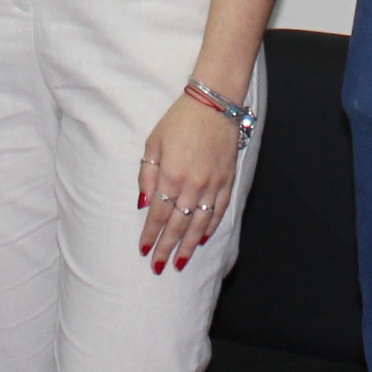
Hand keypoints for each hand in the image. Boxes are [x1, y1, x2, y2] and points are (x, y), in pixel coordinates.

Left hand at [137, 95, 241, 273]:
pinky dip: (211, 227)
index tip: (143, 250)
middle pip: (178, 224)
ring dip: (189, 245)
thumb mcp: (153, 143)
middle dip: (167, 248)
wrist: (214, 104)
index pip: (159, 214)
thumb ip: (147, 174)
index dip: (150, 234)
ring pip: (200, 223)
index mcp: (171, 174)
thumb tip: (144, 203)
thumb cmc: (179, 121)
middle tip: (158, 267)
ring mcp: (212, 185)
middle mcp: (192, 184)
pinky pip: (219, 211)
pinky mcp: (227, 181)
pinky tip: (203, 239)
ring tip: (181, 262)